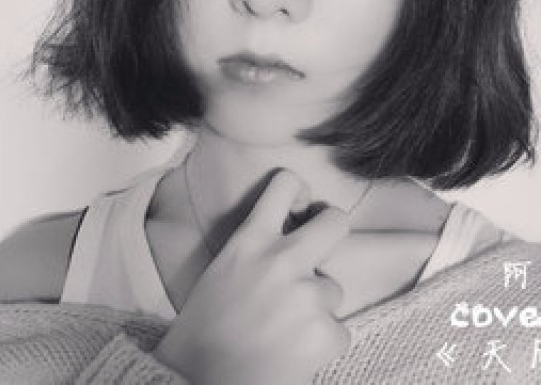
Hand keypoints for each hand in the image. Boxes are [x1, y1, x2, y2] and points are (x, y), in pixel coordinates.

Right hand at [154, 169, 350, 384]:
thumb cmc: (202, 334)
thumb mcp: (222, 273)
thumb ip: (255, 250)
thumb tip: (289, 237)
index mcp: (250, 240)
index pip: (286, 184)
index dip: (298, 191)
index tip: (300, 207)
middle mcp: (282, 259)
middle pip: (336, 221)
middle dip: (332, 231)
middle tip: (320, 248)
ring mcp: (306, 295)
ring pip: (333, 289)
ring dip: (317, 307)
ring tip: (285, 330)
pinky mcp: (325, 333)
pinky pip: (338, 331)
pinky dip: (322, 344)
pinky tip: (294, 356)